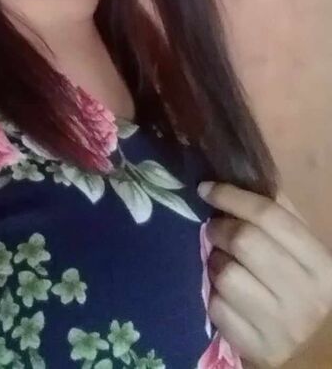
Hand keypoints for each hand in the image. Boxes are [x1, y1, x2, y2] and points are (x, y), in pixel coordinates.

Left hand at [197, 181, 331, 366]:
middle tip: (214, 229)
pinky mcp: (256, 347)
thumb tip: (246, 175)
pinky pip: (217, 307)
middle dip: (219, 228)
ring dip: (215, 263)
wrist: (315, 350)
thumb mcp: (304, 251)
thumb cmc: (302, 286)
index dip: (232, 196)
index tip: (206, 188)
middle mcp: (305, 294)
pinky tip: (225, 294)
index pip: (270, 215)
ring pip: (225, 275)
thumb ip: (280, 213)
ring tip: (224, 264)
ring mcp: (281, 325)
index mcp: (320, 263)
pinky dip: (213, 296)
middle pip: (244, 241)